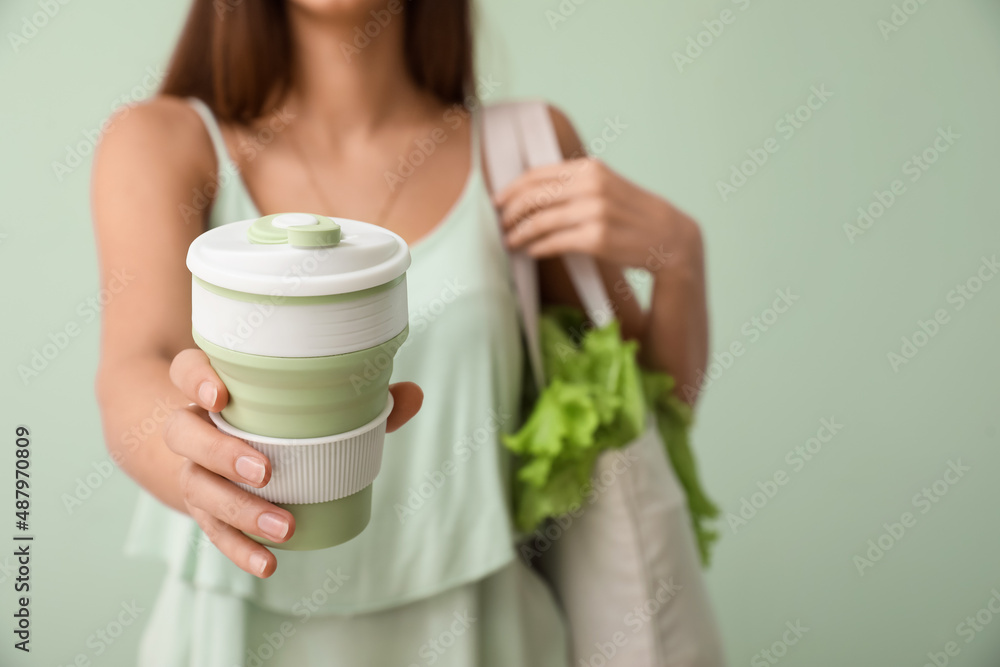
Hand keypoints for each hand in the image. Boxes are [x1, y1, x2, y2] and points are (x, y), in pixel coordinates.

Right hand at [164, 349, 422, 577]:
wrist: (218, 453)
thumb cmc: (277, 417)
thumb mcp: (311, 402)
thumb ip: (363, 399)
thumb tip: (413, 395)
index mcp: (214, 388)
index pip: (187, 370)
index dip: (197, 380)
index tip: (221, 396)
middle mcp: (192, 427)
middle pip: (184, 434)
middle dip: (221, 453)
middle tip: (265, 470)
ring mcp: (193, 470)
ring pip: (199, 488)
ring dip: (239, 510)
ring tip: (284, 527)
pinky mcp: (202, 509)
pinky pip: (213, 532)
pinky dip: (241, 550)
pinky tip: (269, 563)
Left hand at [495, 157, 701, 276]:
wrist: (668, 236)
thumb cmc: (632, 213)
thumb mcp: (606, 185)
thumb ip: (574, 183)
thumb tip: (532, 192)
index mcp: (590, 168)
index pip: (537, 175)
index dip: (511, 189)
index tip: (496, 201)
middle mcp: (591, 186)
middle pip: (533, 196)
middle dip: (509, 212)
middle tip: (499, 224)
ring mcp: (595, 212)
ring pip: (540, 221)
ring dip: (519, 233)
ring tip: (509, 241)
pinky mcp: (596, 239)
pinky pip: (554, 242)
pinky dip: (537, 247)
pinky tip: (531, 251)